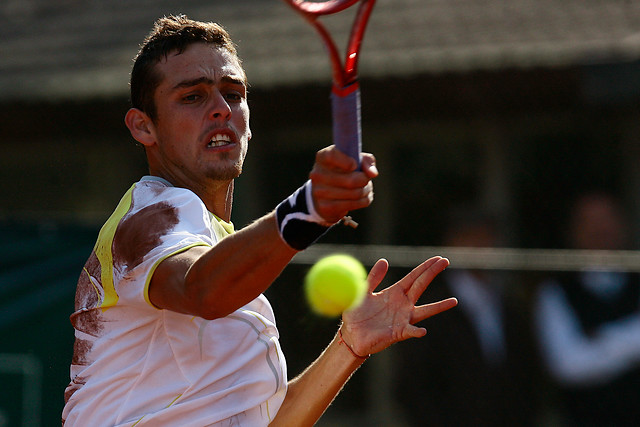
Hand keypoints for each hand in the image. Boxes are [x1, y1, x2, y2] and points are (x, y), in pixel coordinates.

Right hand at [309, 146, 377, 223]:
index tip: (355, 165)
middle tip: (366, 179)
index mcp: (323, 157)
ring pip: (355, 194)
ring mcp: (319, 192)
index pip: (332, 156)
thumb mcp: (356, 160)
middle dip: (364, 180)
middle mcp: (317, 174)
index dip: (345, 161)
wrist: (327, 194)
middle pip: (350, 181)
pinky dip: (362, 201)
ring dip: (365, 191)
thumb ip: (366, 161)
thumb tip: (373, 173)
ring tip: (365, 188)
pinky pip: (353, 204)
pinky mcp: (325, 207)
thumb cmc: (345, 171)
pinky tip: (360, 198)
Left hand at [340, 257, 457, 357]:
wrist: (352, 336)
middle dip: (432, 273)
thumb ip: (373, 278)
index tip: (438, 258)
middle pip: (421, 286)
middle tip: (445, 261)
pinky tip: (422, 331)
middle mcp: (403, 304)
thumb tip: (384, 260)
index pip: (413, 277)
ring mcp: (403, 318)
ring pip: (425, 311)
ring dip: (439, 306)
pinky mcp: (399, 333)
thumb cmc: (356, 314)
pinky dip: (416, 331)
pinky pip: (410, 332)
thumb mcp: (363, 292)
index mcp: (394, 292)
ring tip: (453, 302)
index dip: (425, 267)